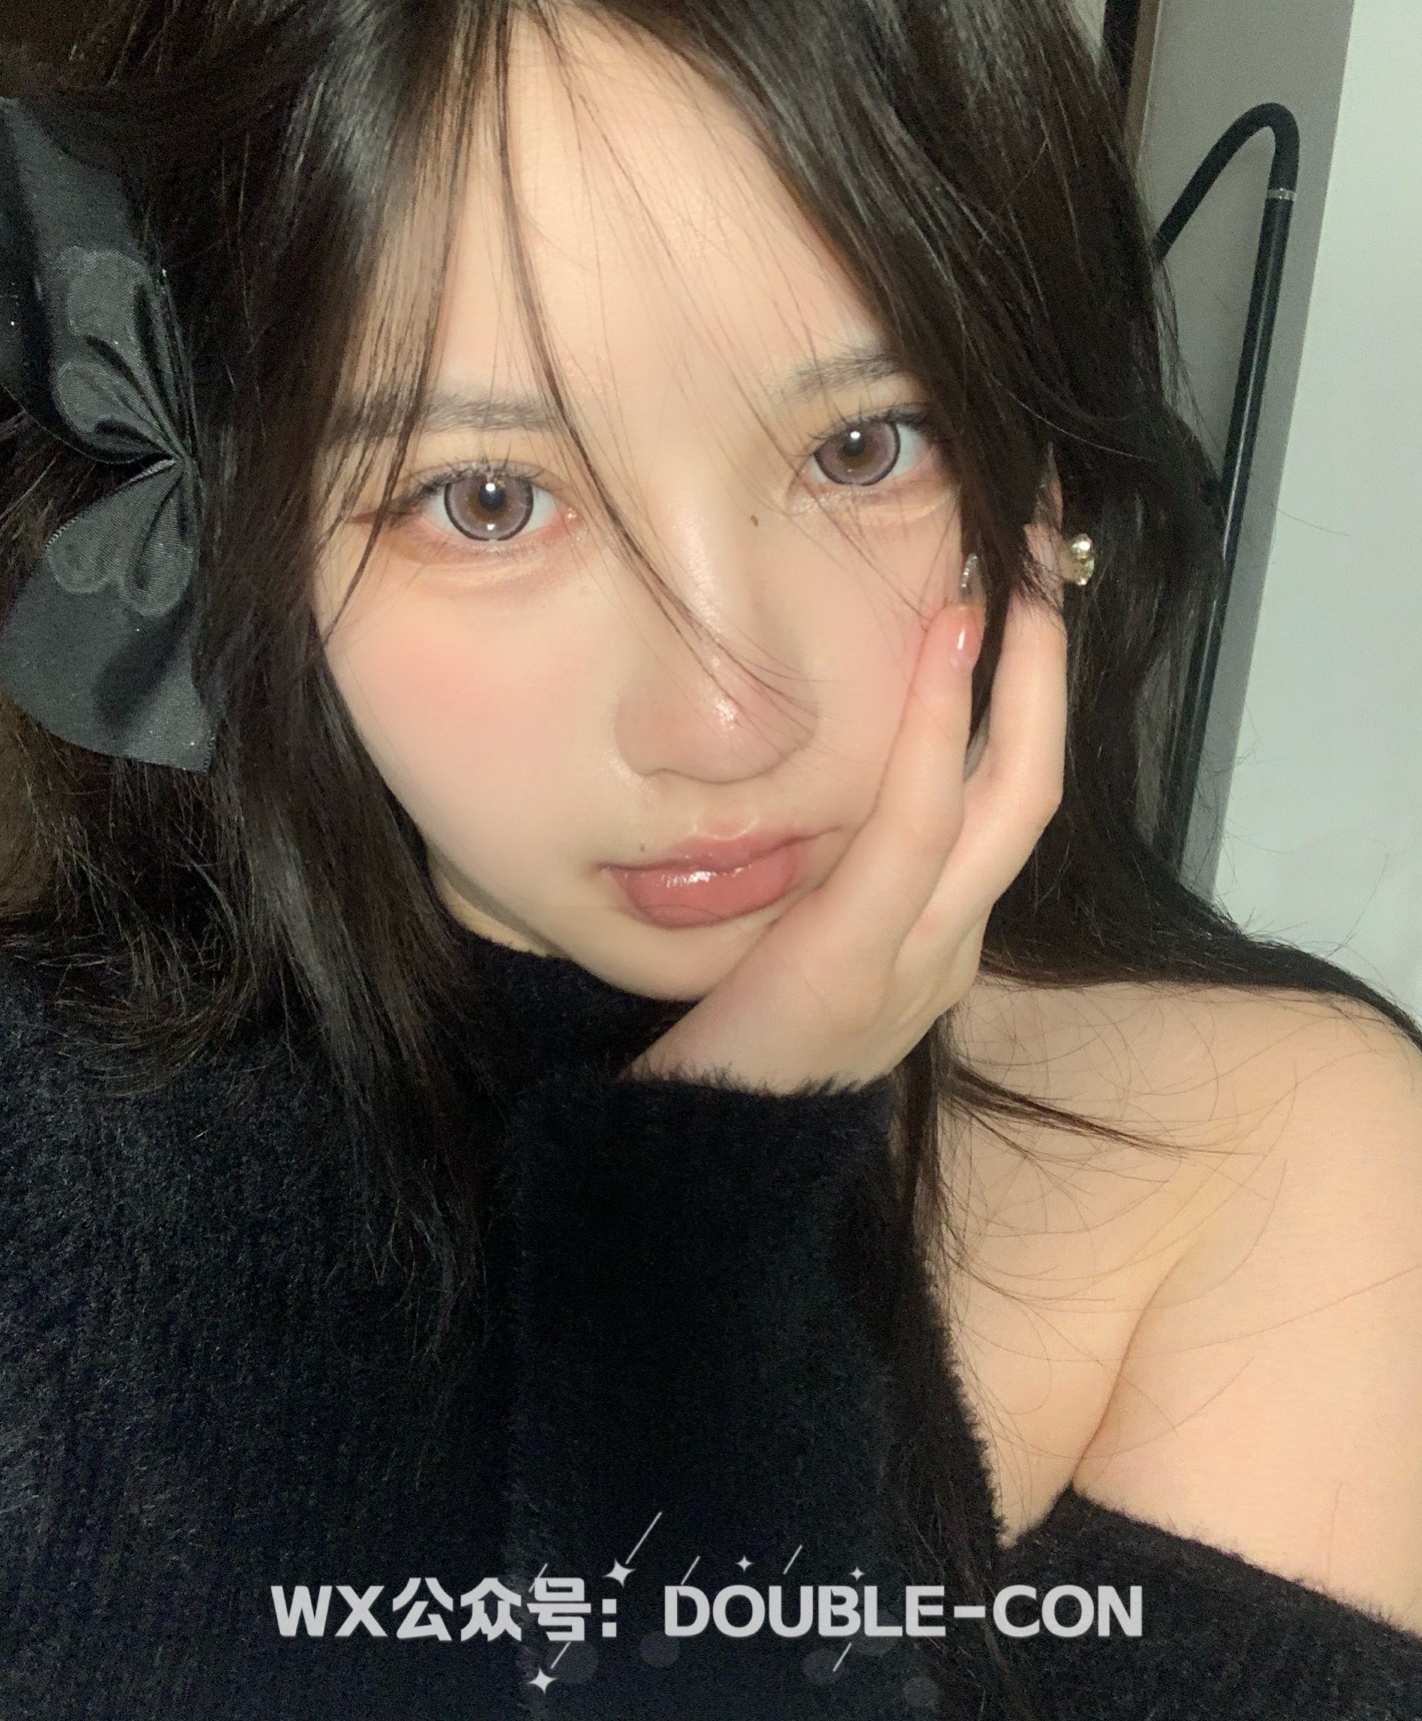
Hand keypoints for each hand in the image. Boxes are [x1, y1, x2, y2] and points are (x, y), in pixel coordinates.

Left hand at [625, 523, 1068, 1092]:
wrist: (681, 1179)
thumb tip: (809, 781)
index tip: (1010, 595)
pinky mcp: (858, 962)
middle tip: (1038, 548)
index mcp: (936, 938)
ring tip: (1008, 567)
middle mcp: (951, 943)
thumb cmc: (723, 1053)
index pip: (1001, 798)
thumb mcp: (791, 949)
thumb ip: (824, 882)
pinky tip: (942, 643)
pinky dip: (937, 727)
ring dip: (1014, 672)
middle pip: (1034, 784)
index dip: (1024, 694)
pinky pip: (915, 826)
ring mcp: (921, 959)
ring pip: (1005, 794)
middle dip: (1046, 664)